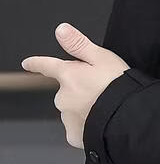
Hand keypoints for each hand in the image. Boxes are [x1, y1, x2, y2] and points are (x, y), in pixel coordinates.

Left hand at [20, 23, 129, 150]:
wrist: (128, 117)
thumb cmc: (119, 86)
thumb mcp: (103, 58)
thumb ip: (79, 44)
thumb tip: (61, 30)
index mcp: (69, 75)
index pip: (47, 66)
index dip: (37, 64)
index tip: (27, 64)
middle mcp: (63, 96)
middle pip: (66, 91)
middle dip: (80, 90)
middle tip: (101, 91)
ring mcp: (67, 117)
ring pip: (73, 110)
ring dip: (85, 108)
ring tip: (105, 107)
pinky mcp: (74, 134)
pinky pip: (77, 128)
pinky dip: (86, 125)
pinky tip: (100, 122)